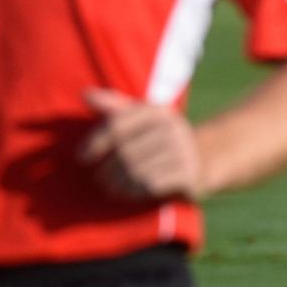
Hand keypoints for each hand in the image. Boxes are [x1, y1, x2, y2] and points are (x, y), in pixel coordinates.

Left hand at [79, 88, 202, 200]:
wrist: (205, 158)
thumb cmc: (161, 138)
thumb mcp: (142, 118)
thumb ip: (114, 106)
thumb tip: (85, 94)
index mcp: (158, 111)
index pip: (117, 125)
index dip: (95, 142)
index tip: (81, 158)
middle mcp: (172, 127)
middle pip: (125, 152)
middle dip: (107, 170)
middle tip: (99, 180)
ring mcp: (183, 150)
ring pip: (136, 171)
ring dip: (117, 183)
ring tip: (110, 188)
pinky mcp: (188, 173)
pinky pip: (150, 184)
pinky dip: (134, 191)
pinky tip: (128, 193)